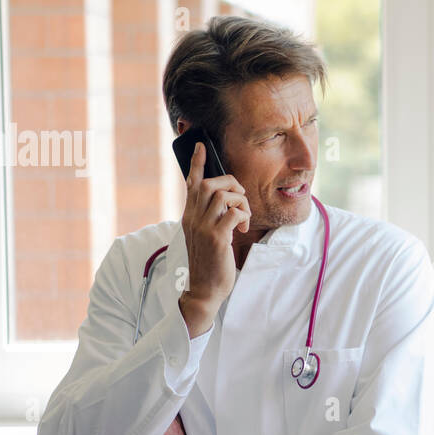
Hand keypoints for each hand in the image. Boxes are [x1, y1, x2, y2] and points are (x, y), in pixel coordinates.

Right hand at [181, 137, 249, 335]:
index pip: (191, 183)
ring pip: (223, 195)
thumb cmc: (209, 263)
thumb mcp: (205, 236)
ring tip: (244, 218)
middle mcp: (193, 218)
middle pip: (211, 184)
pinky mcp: (216, 238)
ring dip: (241, 202)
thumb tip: (225, 203)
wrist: (204, 289)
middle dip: (232, 185)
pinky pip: (234, 213)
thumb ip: (209, 218)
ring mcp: (203, 227)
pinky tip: (243, 229)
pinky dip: (244, 216)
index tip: (201, 145)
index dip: (197, 163)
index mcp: (189, 216)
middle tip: (241, 201)